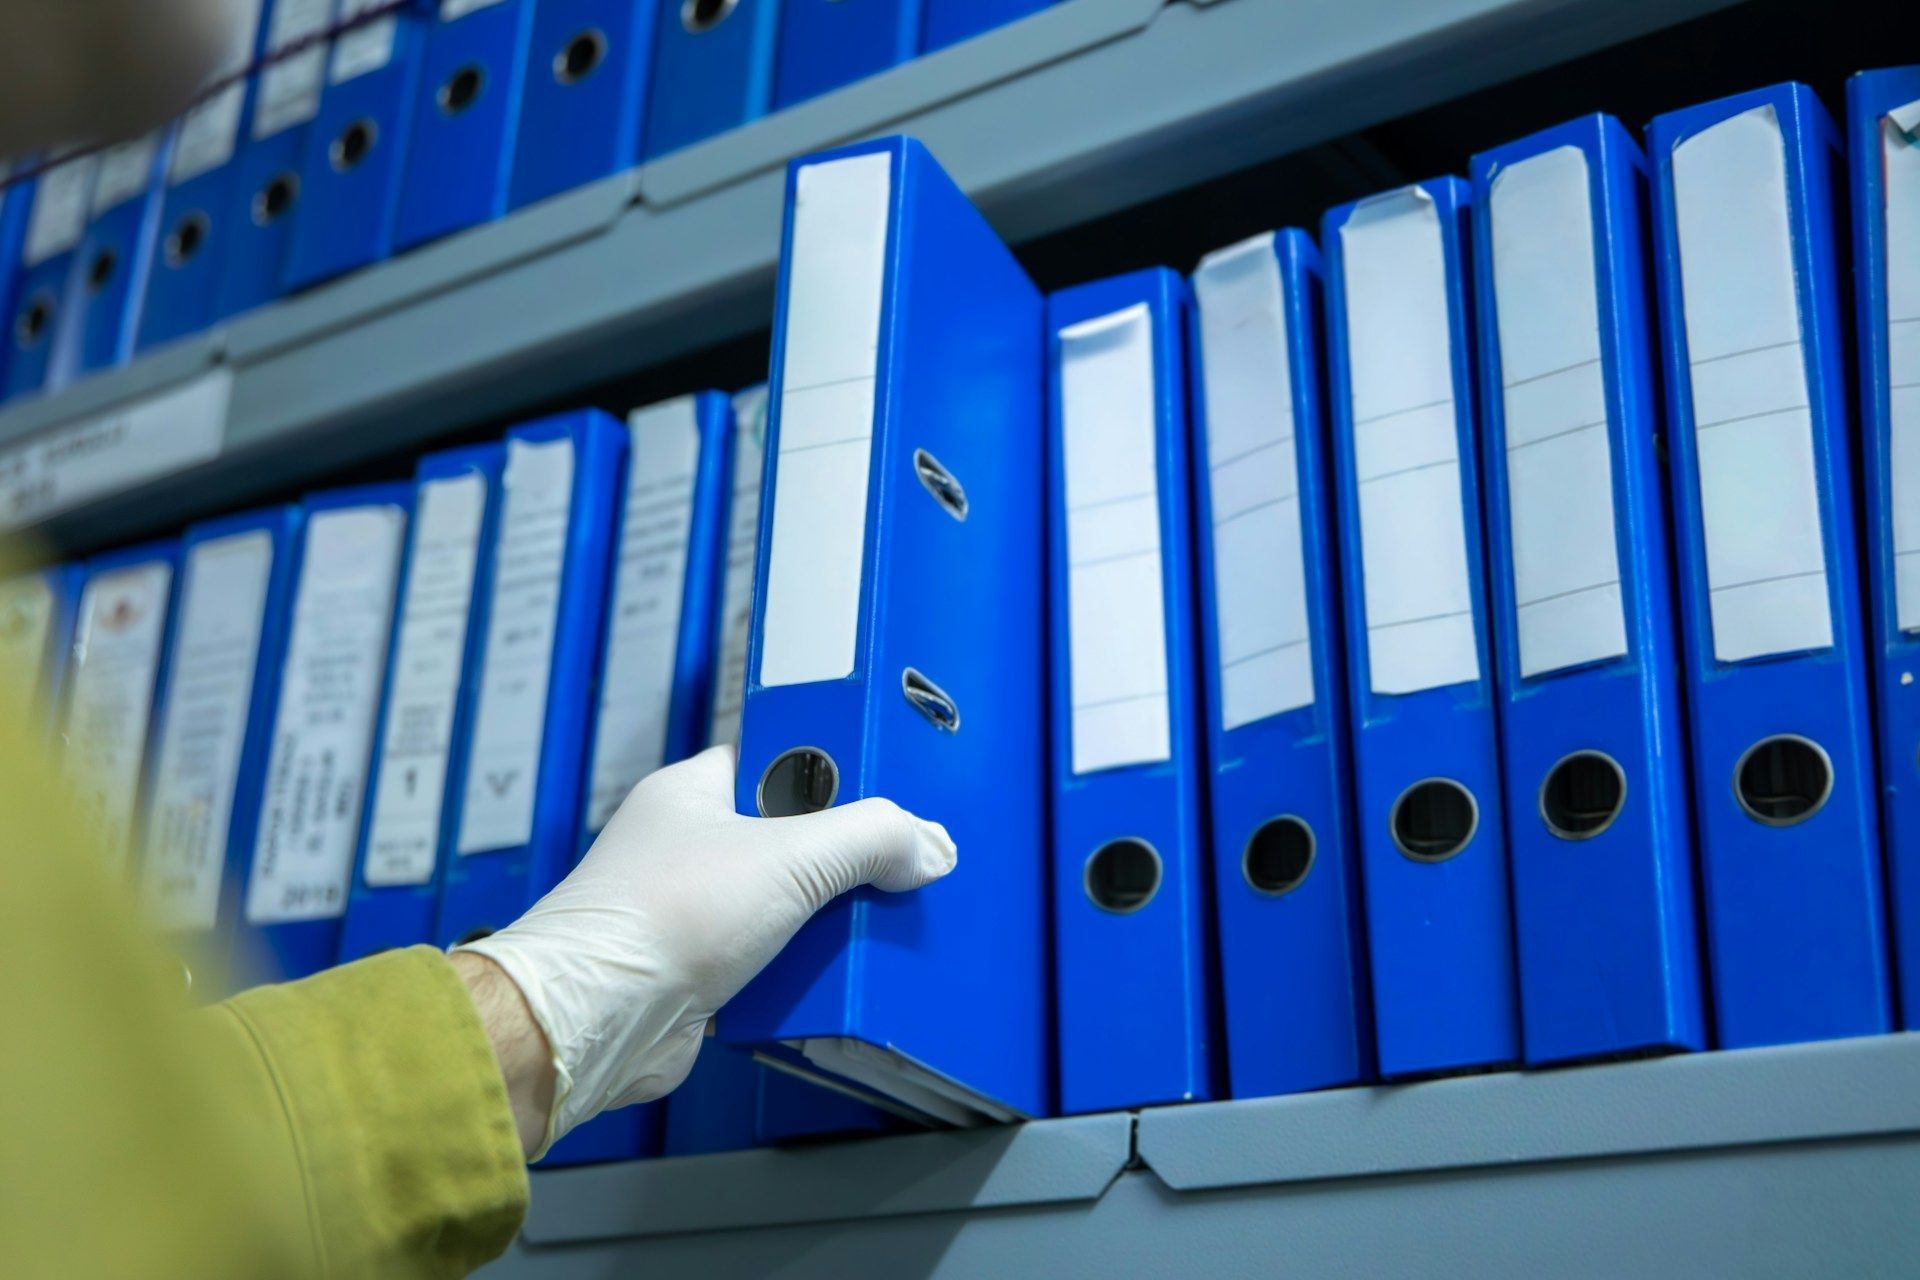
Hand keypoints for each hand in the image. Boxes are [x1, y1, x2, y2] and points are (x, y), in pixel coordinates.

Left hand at [455, 744, 956, 1157]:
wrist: (595, 1022)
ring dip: (825, 922)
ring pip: (784, 906)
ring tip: (879, 922)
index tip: (885, 779)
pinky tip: (839, 977)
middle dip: (841, 857)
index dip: (832, 766)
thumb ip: (870, 839)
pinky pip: (771, 965)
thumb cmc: (657, 918)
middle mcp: (688, 848)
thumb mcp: (789, 856)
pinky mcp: (700, 976)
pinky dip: (803, 975)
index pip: (776, 758)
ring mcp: (692, 913)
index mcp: (694, 792)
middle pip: (791, 838)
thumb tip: (928, 845)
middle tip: (896, 862)